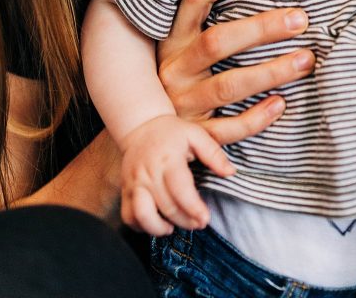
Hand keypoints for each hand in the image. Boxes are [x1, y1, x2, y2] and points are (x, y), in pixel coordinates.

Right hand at [120, 115, 233, 235]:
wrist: (141, 126)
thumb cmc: (172, 132)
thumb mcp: (196, 135)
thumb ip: (214, 153)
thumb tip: (231, 172)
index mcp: (168, 158)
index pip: (180, 189)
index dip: (193, 208)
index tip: (205, 219)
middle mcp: (149, 173)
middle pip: (166, 206)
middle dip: (185, 221)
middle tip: (199, 223)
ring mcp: (134, 183)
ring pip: (142, 215)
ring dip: (159, 228)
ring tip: (173, 226)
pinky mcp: (125, 191)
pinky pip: (128, 216)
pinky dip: (141, 226)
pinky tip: (157, 223)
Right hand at [158, 0, 314, 144]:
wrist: (147, 137)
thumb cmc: (180, 78)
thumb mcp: (183, 47)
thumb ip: (211, 21)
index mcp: (173, 39)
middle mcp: (176, 68)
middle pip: (218, 41)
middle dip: (261, 28)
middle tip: (301, 18)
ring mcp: (183, 103)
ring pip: (228, 85)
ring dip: (270, 72)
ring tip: (306, 59)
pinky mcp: (195, 134)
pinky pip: (227, 129)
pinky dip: (255, 118)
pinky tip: (281, 104)